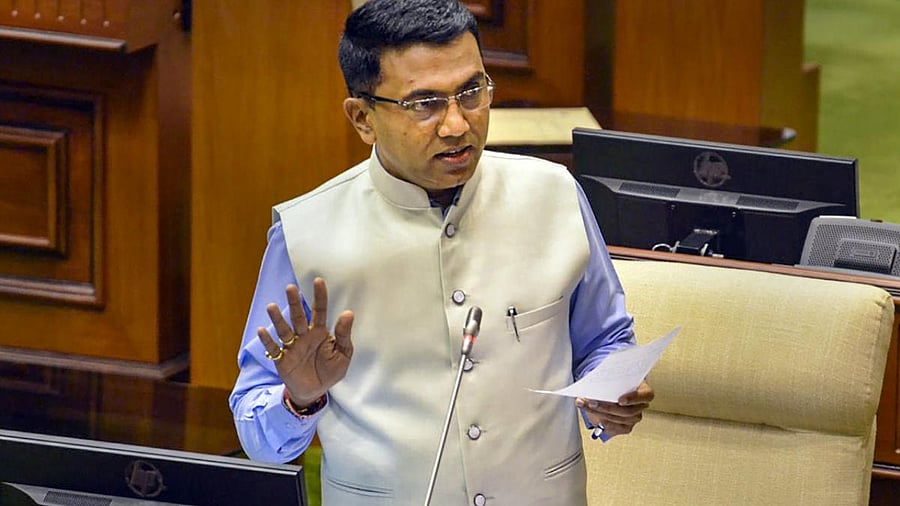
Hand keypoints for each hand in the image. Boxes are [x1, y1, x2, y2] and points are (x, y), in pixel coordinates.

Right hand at [257, 277, 353, 405]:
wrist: (315, 392)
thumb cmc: (330, 371)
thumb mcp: (343, 354)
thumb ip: (344, 335)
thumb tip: (349, 313)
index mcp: (320, 332)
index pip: (320, 311)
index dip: (320, 296)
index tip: (318, 281)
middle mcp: (304, 336)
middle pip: (298, 317)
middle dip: (294, 302)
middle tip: (290, 288)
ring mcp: (292, 346)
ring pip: (284, 330)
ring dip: (277, 319)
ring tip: (271, 307)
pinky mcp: (282, 360)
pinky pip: (274, 349)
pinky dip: (267, 341)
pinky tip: (262, 330)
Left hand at [576, 381, 653, 437]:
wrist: (612, 393)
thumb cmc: (616, 384)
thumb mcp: (616, 378)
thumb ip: (612, 381)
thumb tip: (596, 384)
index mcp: (644, 392)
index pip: (647, 396)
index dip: (634, 398)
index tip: (620, 399)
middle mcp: (641, 407)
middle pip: (626, 411)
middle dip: (606, 407)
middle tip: (591, 401)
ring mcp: (634, 419)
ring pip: (616, 419)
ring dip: (597, 412)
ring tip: (583, 404)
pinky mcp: (625, 428)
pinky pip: (612, 428)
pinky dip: (599, 421)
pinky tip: (590, 414)